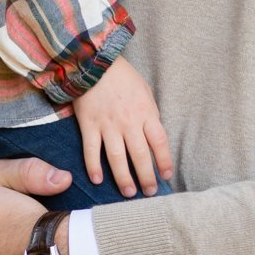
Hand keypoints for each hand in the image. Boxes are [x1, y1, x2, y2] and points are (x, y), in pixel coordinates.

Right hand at [72, 56, 172, 197]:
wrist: (94, 62)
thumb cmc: (123, 77)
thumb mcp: (145, 92)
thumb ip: (150, 114)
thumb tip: (153, 136)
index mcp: (146, 112)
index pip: (160, 143)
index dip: (164, 161)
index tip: (166, 176)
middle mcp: (128, 122)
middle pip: (140, 156)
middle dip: (146, 177)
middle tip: (149, 193)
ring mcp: (108, 125)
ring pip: (117, 158)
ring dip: (123, 178)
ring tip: (129, 192)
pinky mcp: (89, 125)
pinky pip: (91, 151)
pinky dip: (93, 166)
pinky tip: (97, 180)